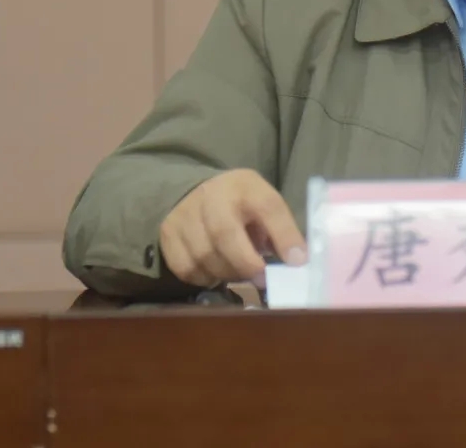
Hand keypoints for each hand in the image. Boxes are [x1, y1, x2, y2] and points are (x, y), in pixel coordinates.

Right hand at [158, 169, 305, 287]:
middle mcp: (213, 196)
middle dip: (246, 264)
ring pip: (204, 257)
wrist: (197, 193)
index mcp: (247, 185)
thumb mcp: (265, 205)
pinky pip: (186, 269)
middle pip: (224, 234)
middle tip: (261, 279)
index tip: (297, 262)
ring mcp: (185, 215)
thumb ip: (280, 232)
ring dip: (226, 273)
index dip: (285, 236)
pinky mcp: (167, 234)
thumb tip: (298, 263)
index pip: (269, 207)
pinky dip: (205, 278)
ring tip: (238, 271)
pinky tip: (215, 271)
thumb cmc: (241, 204)